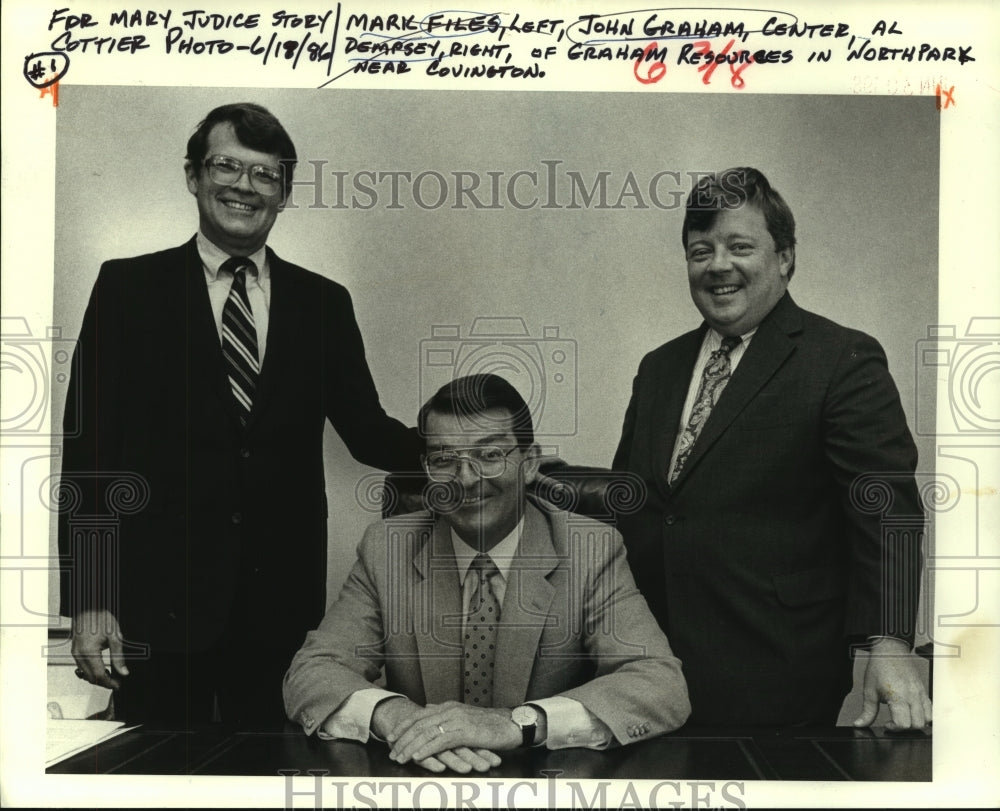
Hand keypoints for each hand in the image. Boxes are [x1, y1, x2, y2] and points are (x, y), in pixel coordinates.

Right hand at [71, 609, 128, 689]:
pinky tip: (101, 668)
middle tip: (116, 682)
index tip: (118, 685)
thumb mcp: (114, 636)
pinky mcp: (75, 651)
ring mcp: (75, 653)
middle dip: (103, 682)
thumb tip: (123, 672)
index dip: (109, 683)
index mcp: (89, 652)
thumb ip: (118, 656)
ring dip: (96, 677)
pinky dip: (91, 671)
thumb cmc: (100, 617)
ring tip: (110, 676)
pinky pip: (81, 667)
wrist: (88, 607)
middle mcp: (79, 655)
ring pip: (85, 674)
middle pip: (90, 677)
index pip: (98, 675)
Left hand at [372, 697, 499, 772]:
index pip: (419, 715)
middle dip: (402, 739)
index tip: (390, 737)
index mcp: (448, 706)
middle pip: (419, 724)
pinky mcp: (465, 732)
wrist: (511, 724)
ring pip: (427, 733)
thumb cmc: (489, 724)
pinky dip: (427, 749)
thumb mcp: (464, 715)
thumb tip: (428, 708)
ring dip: (410, 746)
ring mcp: (457, 721)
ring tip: (400, 757)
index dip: (403, 726)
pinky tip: (417, 757)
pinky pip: (441, 741)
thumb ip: (444, 712)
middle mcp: (450, 711)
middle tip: (391, 751)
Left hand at [853, 638, 931, 730]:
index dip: (894, 728)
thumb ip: (867, 711)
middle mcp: (913, 695)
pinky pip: (931, 709)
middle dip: (905, 728)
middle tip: (894, 721)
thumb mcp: (869, 691)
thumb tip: (859, 724)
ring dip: (916, 723)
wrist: (890, 650)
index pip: (904, 724)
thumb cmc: (879, 667)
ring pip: (928, 719)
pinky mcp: (924, 690)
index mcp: (898, 696)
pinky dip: (924, 715)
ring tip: (904, 716)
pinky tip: (912, 711)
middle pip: (917, 724)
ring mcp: (921, 693)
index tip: (887, 724)